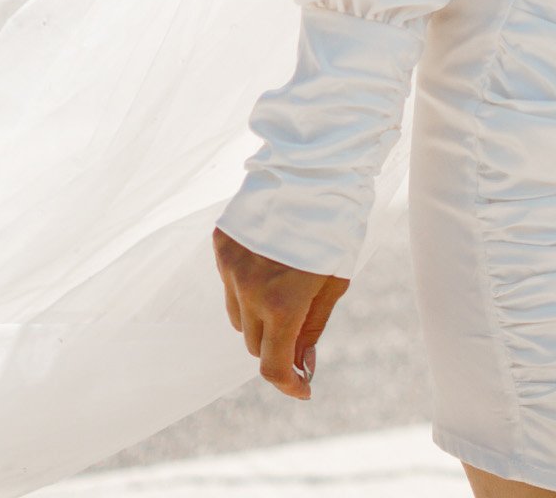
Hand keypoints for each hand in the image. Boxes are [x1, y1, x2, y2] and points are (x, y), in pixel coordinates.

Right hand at [212, 226, 350, 397]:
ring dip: (257, 314)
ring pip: (238, 314)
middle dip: (276, 342)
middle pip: (253, 342)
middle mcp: (249, 291)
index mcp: (282, 304)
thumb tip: (301, 364)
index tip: (302, 386)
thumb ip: (313, 327)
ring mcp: (230, 267)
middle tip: (299, 324)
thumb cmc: (334, 225)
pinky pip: (229, 281)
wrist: (313, 168)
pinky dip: (246, 282)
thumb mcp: (334, 282)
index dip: (287, 383)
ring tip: (284, 282)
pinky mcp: (221, 245)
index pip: (272, 366)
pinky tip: (268, 257)